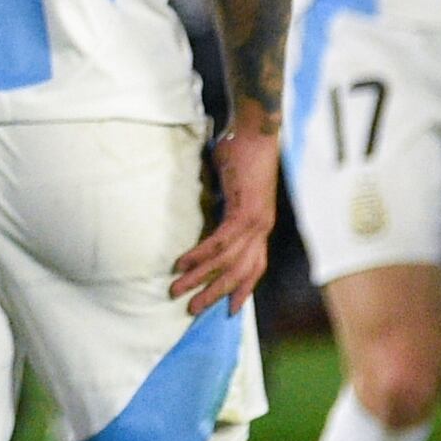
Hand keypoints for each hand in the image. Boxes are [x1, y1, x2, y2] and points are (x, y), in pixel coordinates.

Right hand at [171, 126, 278, 314]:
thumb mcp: (234, 185)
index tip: (230, 309)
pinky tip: (182, 263)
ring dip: (201, 278)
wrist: (257, 131)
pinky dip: (200, 254)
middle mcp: (262, 228)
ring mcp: (256, 222)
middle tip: (192, 309)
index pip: (255, 266)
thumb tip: (207, 204)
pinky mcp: (244, 211)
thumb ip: (224, 202)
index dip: (244, 289)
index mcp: (262, 224)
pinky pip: (219, 241)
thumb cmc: (244, 151)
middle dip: (215, 293)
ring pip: (228, 262)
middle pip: (240, 272)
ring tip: (178, 290)